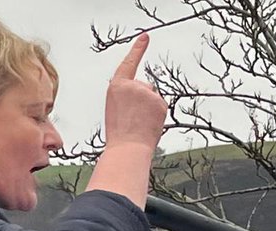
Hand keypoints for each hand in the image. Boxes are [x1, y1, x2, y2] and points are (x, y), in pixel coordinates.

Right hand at [104, 34, 166, 151]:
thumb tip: (146, 95)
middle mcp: (133, 86)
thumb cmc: (118, 132)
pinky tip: (147, 125)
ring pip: (151, 98)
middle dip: (141, 100)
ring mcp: (148, 94)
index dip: (138, 49)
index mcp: (116, 87)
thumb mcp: (115, 108)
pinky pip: (160, 106)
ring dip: (147, 109)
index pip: (129, 63)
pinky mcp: (160, 103)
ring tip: (137, 124)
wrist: (128, 148)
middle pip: (143, 87)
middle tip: (130, 118)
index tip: (145, 37)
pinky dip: (155, 115)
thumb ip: (128, 96)